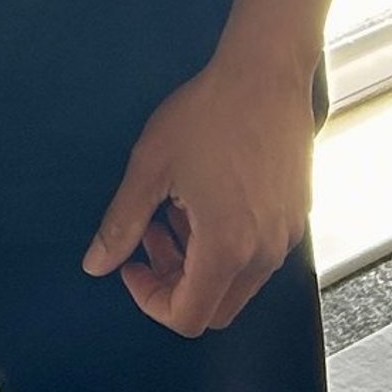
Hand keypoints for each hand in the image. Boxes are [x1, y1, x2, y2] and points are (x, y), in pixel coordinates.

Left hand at [82, 46, 314, 335]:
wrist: (266, 73)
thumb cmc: (209, 113)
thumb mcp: (150, 167)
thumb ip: (122, 223)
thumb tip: (95, 264)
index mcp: (227, 247)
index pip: (188, 317)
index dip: (150, 300)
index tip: (131, 263)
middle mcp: (265, 252)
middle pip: (215, 308)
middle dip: (174, 284)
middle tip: (150, 237)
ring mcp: (287, 236)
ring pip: (237, 282)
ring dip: (198, 262)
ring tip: (175, 210)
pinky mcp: (296, 216)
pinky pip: (258, 254)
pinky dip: (226, 245)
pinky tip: (206, 198)